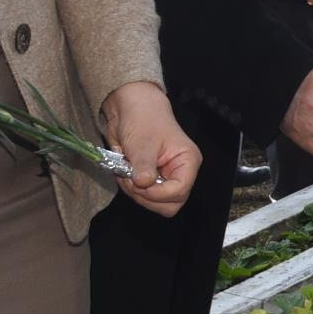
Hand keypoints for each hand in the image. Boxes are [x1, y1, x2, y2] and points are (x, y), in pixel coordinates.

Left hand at [100, 83, 199, 216]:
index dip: (158, 194)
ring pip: (154, 203)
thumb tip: (144, 184)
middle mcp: (180, 173)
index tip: (140, 183)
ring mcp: (165, 178)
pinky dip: (131, 189)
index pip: (180, 191)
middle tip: (131, 180)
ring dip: (135, 193)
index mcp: (188, 161)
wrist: (130, 108)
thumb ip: (145, 166)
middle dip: (146, 197)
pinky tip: (124, 173)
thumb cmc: (143, 119)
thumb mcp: (142, 143)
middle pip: (170, 204)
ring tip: (125, 172)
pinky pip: (143, 197)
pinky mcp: (152, 180)